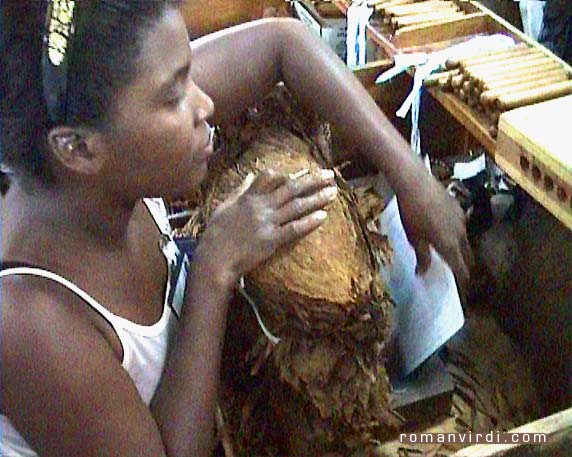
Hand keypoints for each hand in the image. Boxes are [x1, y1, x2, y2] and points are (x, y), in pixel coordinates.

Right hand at [196, 169, 336, 287]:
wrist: (215, 259)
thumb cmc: (216, 234)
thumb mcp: (225, 206)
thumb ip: (240, 190)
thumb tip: (250, 176)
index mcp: (248, 197)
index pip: (271, 177)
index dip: (288, 174)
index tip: (303, 172)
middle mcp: (260, 206)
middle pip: (291, 188)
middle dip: (313, 180)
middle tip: (330, 174)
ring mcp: (267, 223)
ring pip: (297, 206)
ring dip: (317, 198)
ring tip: (334, 192)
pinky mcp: (271, 240)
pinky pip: (294, 229)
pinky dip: (309, 222)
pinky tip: (324, 216)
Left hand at [396, 171, 472, 288]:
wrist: (416, 183)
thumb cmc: (412, 213)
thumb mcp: (414, 238)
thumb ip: (422, 257)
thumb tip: (422, 273)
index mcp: (450, 246)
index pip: (461, 269)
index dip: (463, 280)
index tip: (463, 290)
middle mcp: (460, 234)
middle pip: (467, 256)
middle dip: (464, 266)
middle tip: (458, 273)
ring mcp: (461, 219)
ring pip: (465, 240)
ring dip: (460, 249)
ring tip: (451, 253)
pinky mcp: (458, 207)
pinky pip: (461, 225)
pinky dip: (456, 233)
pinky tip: (445, 230)